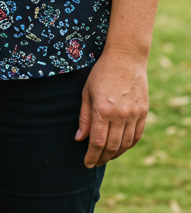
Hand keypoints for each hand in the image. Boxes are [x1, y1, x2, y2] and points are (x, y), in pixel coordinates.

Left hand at [76, 50, 148, 166]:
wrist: (125, 59)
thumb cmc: (101, 73)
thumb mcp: (86, 92)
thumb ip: (84, 117)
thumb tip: (79, 139)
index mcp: (102, 110)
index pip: (97, 142)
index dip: (91, 156)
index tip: (86, 163)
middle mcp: (120, 115)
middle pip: (112, 147)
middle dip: (102, 158)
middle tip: (95, 163)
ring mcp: (134, 115)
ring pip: (125, 144)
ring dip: (116, 154)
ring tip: (106, 157)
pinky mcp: (143, 113)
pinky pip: (137, 136)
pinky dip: (129, 145)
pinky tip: (121, 147)